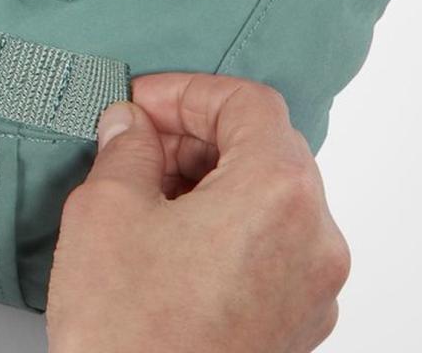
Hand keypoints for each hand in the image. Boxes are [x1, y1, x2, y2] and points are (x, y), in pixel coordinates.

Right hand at [47, 74, 349, 352]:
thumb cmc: (131, 332)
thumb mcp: (105, 211)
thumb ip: (125, 150)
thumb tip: (131, 128)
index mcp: (279, 194)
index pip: (249, 103)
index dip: (187, 92)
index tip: (141, 105)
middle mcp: (315, 239)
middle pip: (267, 148)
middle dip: (196, 135)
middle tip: (135, 142)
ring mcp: (312, 290)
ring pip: (271, 198)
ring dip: (210, 179)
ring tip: (143, 191)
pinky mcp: (294, 325)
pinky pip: (271, 246)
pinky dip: (226, 224)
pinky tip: (167, 237)